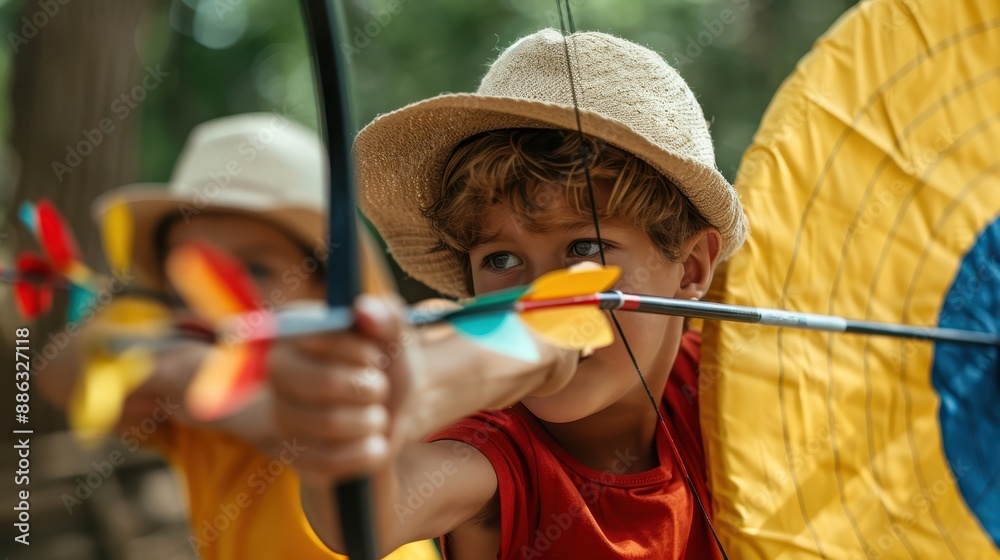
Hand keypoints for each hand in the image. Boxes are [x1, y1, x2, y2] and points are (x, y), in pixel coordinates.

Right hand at [270, 294, 400, 482]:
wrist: (390, 412)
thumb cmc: (386, 365)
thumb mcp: (395, 336)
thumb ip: (387, 316)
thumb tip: (363, 310)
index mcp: (297, 330)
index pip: (320, 337)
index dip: (360, 352)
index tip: (376, 358)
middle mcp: (277, 369)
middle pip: (323, 382)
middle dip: (369, 387)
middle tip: (380, 387)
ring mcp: (281, 413)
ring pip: (329, 423)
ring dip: (371, 420)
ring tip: (378, 415)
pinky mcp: (294, 454)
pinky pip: (327, 459)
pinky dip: (364, 453)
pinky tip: (376, 444)